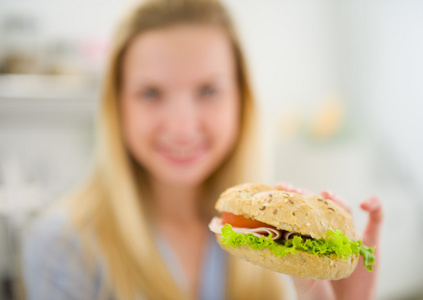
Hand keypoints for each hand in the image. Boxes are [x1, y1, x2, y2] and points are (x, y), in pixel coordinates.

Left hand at [274, 183, 382, 299]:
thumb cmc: (317, 299)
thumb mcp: (301, 280)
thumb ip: (293, 262)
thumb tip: (277, 243)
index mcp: (311, 240)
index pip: (300, 215)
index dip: (291, 199)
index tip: (281, 187)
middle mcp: (329, 235)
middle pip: (319, 208)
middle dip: (307, 196)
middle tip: (296, 190)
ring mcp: (349, 238)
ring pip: (344, 210)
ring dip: (336, 199)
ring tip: (326, 194)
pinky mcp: (370, 245)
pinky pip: (376, 222)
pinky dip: (375, 208)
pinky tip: (366, 204)